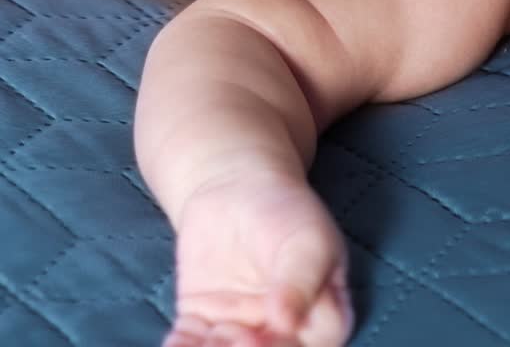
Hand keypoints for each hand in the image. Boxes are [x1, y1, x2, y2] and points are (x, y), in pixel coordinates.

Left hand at [163, 170, 352, 346]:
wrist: (235, 188)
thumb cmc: (285, 211)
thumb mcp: (305, 239)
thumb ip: (302, 281)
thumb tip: (288, 323)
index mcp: (322, 314)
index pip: (316, 344)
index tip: (255, 335)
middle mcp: (283, 332)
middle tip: (226, 334)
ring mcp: (241, 333)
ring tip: (200, 338)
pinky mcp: (204, 327)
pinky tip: (177, 342)